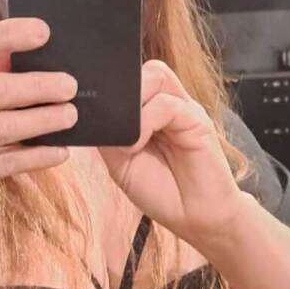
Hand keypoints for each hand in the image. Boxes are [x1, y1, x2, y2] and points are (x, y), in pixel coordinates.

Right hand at [0, 18, 77, 223]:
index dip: (5, 36)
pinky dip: (35, 157)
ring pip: (0, 129)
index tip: (43, 32)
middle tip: (68, 84)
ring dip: (41, 121)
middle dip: (35, 86)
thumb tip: (19, 54)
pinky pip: (3, 165)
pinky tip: (59, 150)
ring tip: (69, 113)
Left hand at [99, 61, 245, 247]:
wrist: (195, 218)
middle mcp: (169, 104)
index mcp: (151, 111)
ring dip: (132, 106)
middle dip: (122, 91)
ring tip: (127, 141)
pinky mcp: (197, 122)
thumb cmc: (161, 191)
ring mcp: (184, 110)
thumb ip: (109, 136)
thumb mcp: (121, 163)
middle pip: (144, 69)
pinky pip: (167, 104)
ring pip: (155, 76)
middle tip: (112, 125)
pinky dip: (145, 122)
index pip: (132, 78)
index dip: (111, 87)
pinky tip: (136, 146)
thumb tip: (93, 116)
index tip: (91, 109)